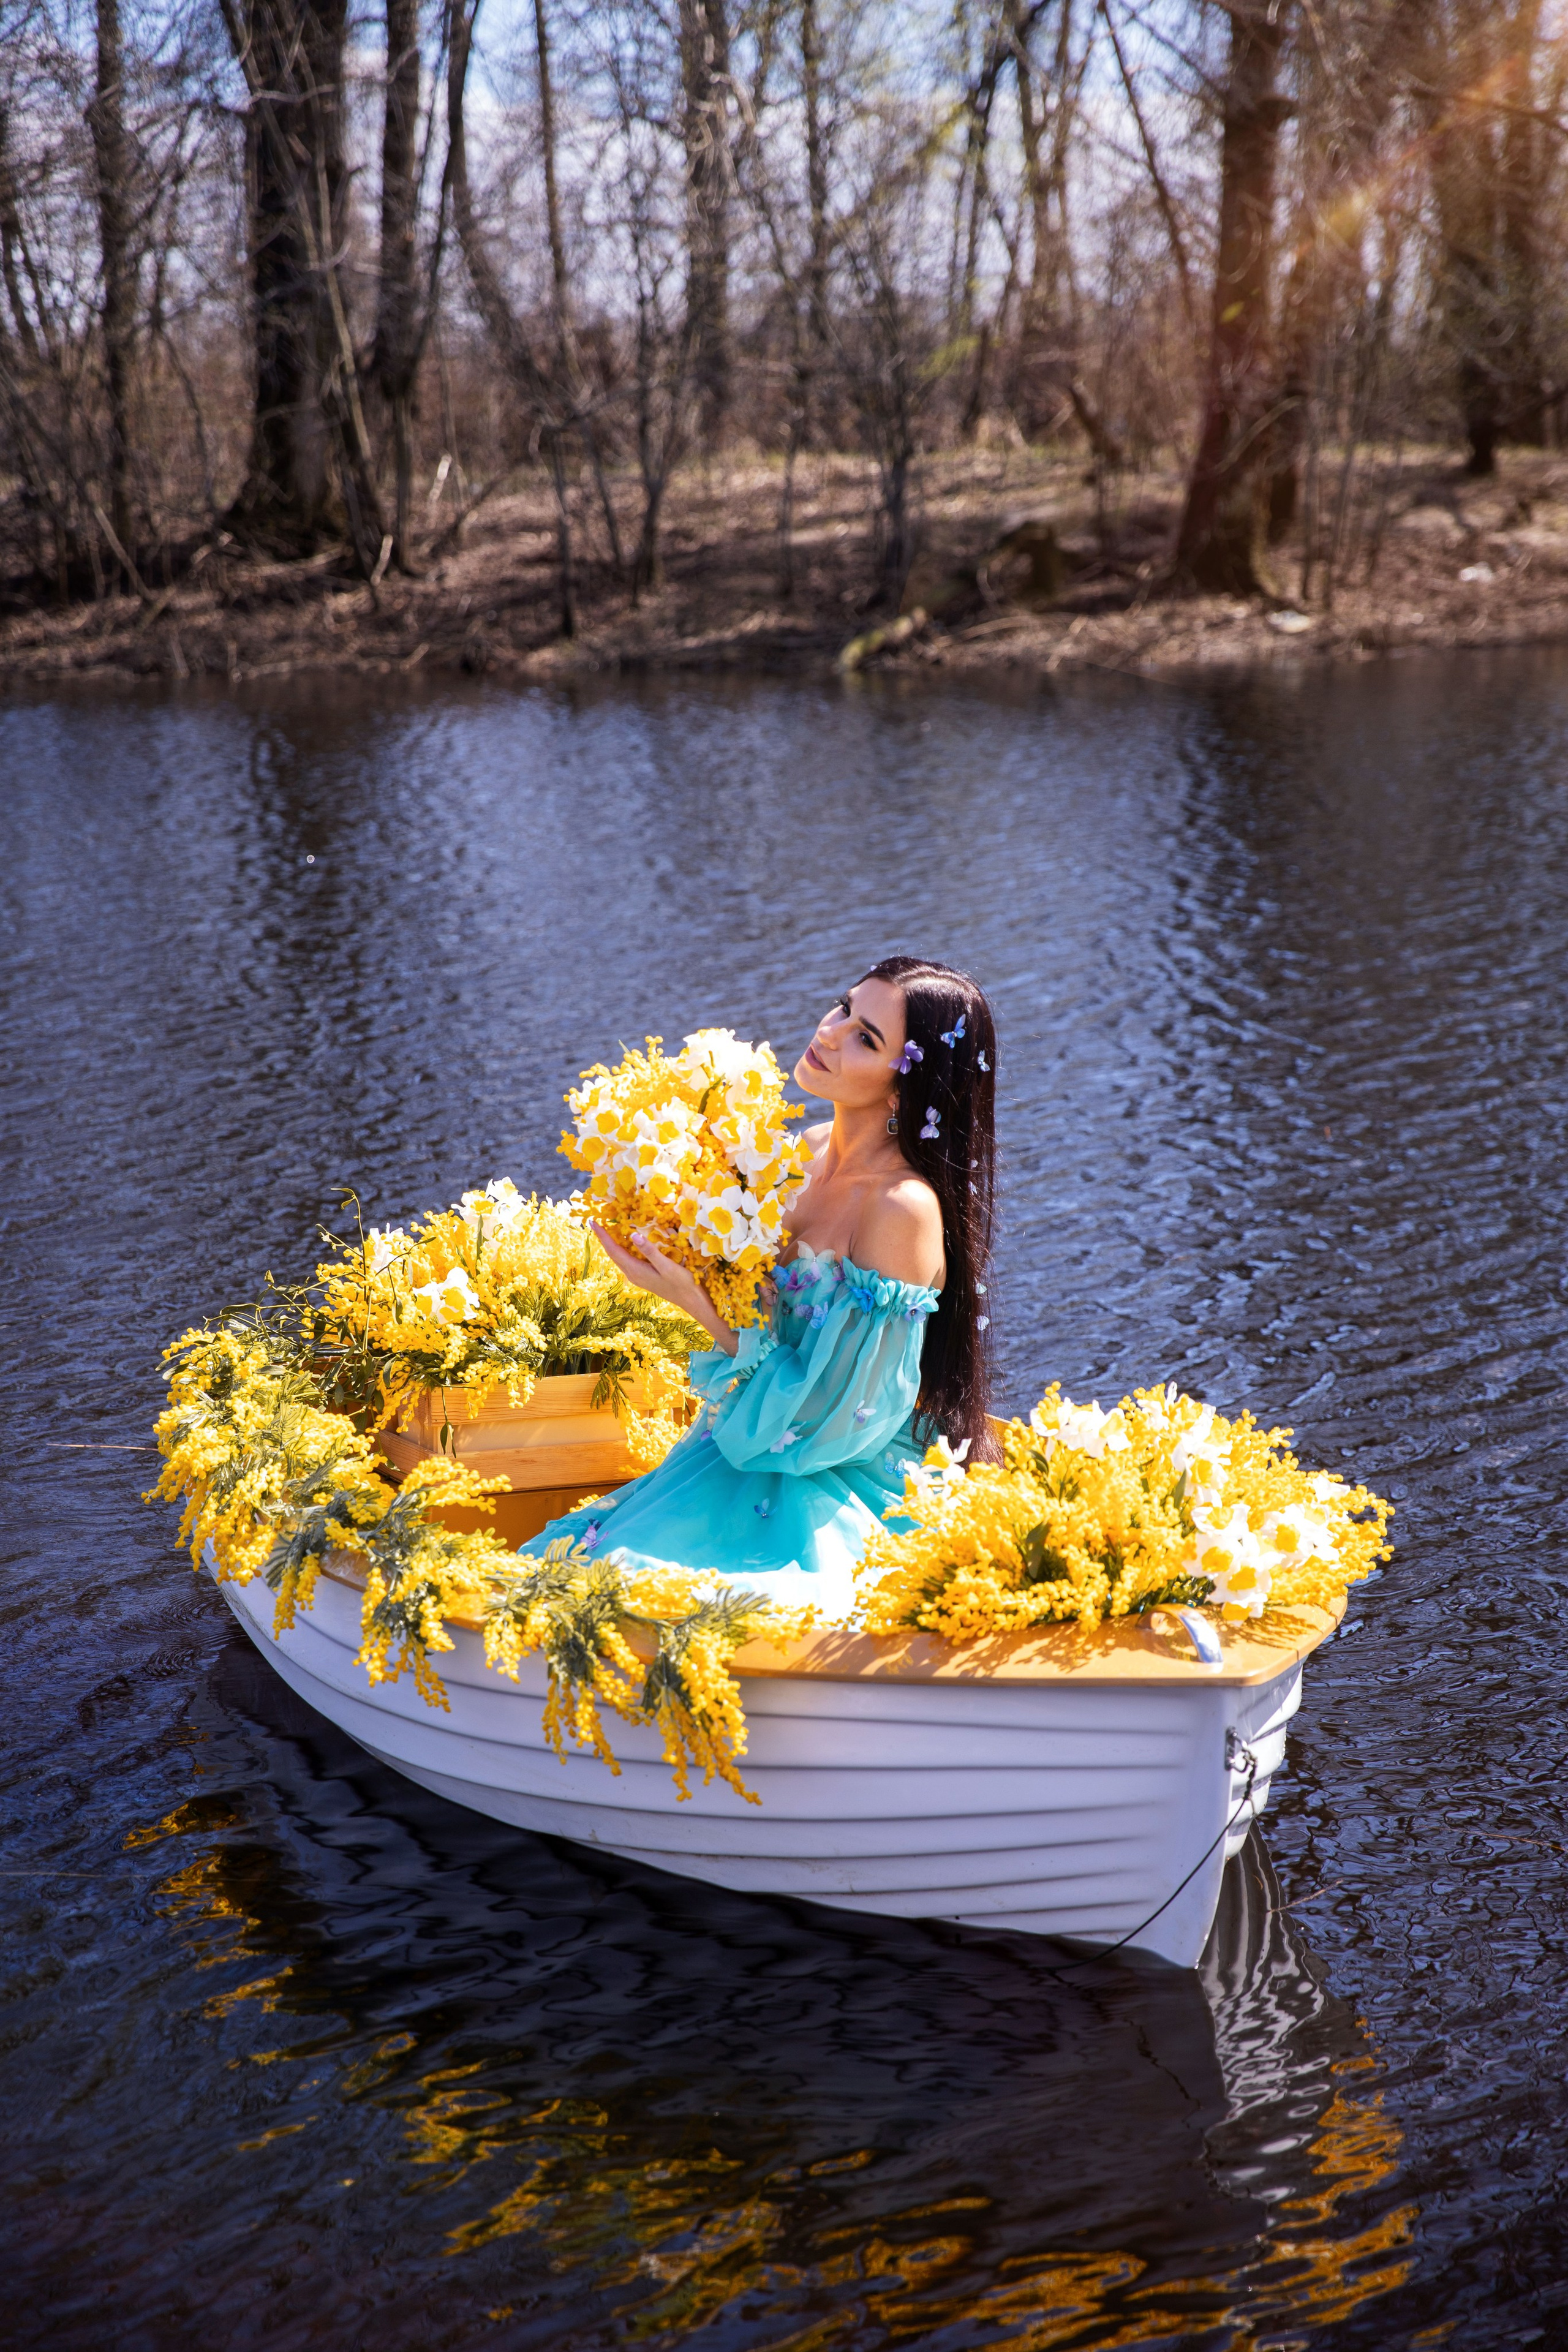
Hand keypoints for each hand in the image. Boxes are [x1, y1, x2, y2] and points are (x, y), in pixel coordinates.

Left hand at [592, 1223, 738, 1355]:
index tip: (593, 1222)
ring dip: (612, 1243)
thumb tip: (633, 1235)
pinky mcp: (644, 1275)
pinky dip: (623, 1248)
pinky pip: (628, 1259)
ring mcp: (638, 1276)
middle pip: (613, 1253)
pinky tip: (625, 1242)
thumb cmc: (682, 1283)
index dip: (603, 1236)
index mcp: (635, 1271)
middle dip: (604, 1238)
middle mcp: (633, 1274)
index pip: (614, 1250)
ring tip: (606, 1229)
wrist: (691, 1300)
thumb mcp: (667, 1265)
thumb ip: (649, 1251)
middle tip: (595, 1222)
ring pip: (620, 1257)